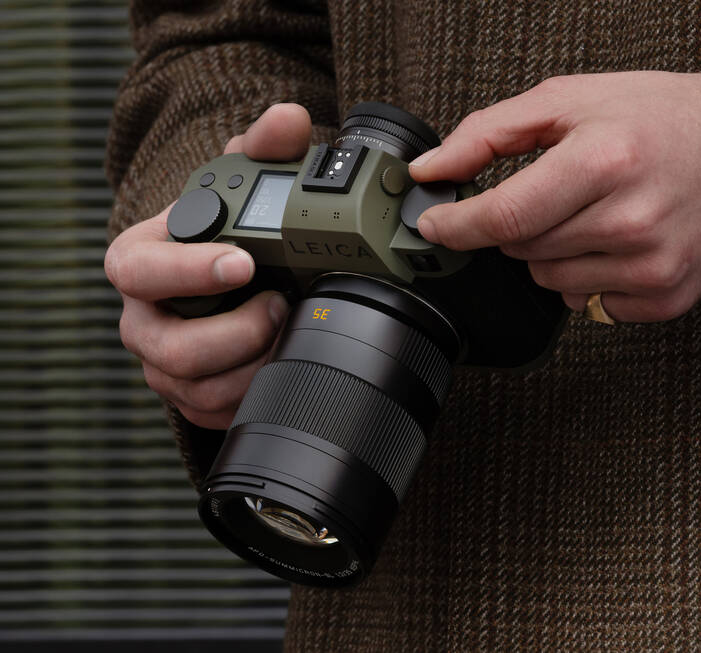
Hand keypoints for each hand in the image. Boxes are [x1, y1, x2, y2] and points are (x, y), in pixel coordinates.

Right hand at [105, 104, 311, 428]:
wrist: (229, 276)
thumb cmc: (228, 230)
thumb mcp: (243, 182)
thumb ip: (262, 148)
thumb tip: (287, 119)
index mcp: (139, 261)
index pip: (142, 271)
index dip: (190, 271)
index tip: (244, 263)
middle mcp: (143, 318)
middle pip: (172, 349)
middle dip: (237, 334)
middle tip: (281, 305)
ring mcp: (162, 364)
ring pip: (199, 389)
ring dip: (255, 364)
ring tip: (289, 330)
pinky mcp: (189, 397)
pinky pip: (217, 413)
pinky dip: (256, 393)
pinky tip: (282, 363)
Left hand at [409, 64, 700, 321]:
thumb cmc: (667, 118)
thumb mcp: (575, 98)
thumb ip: (492, 132)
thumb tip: (433, 169)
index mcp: (605, 161)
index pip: (505, 217)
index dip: (457, 225)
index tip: (433, 222)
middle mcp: (631, 220)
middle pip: (524, 251)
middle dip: (521, 225)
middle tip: (560, 192)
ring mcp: (652, 267)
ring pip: (551, 282)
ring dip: (555, 253)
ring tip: (597, 214)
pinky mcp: (667, 298)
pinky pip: (590, 306)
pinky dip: (591, 278)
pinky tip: (622, 244)